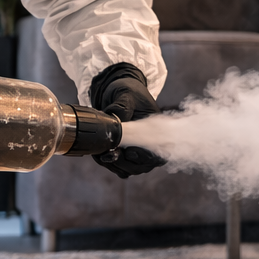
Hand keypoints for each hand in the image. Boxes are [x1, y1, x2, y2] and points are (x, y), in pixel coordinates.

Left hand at [89, 63, 162, 177]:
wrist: (117, 89)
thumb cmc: (127, 89)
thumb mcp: (125, 94)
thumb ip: (122, 108)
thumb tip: (117, 124)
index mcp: (156, 129)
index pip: (158, 154)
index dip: (146, 158)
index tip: (130, 152)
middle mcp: (149, 142)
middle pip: (143, 166)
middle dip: (125, 164)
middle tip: (109, 154)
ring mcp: (137, 148)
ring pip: (130, 169)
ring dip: (115, 165)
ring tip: (101, 153)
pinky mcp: (125, 151)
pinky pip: (120, 167)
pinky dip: (110, 164)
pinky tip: (100, 154)